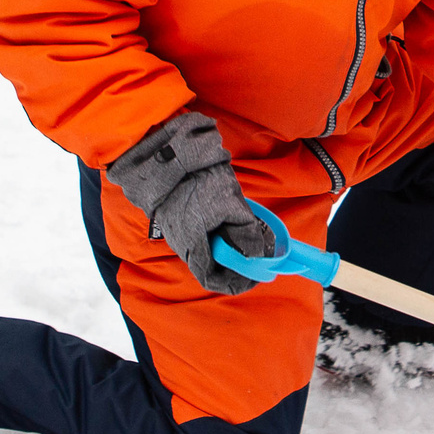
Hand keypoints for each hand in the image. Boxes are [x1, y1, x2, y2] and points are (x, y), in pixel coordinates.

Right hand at [106, 111, 270, 294]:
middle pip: (212, 267)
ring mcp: (178, 232)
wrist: (173, 152)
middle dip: (236, 265)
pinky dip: (222, 236)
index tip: (256, 275)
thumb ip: (247, 233)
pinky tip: (234, 222)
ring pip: (208, 252)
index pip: (212, 279)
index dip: (236, 281)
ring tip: (250, 236)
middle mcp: (181, 244)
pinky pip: (204, 238)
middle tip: (259, 256)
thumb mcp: (231, 204)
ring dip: (230, 249)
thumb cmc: (200, 178)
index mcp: (191, 245)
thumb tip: (261, 255)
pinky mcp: (181, 220)